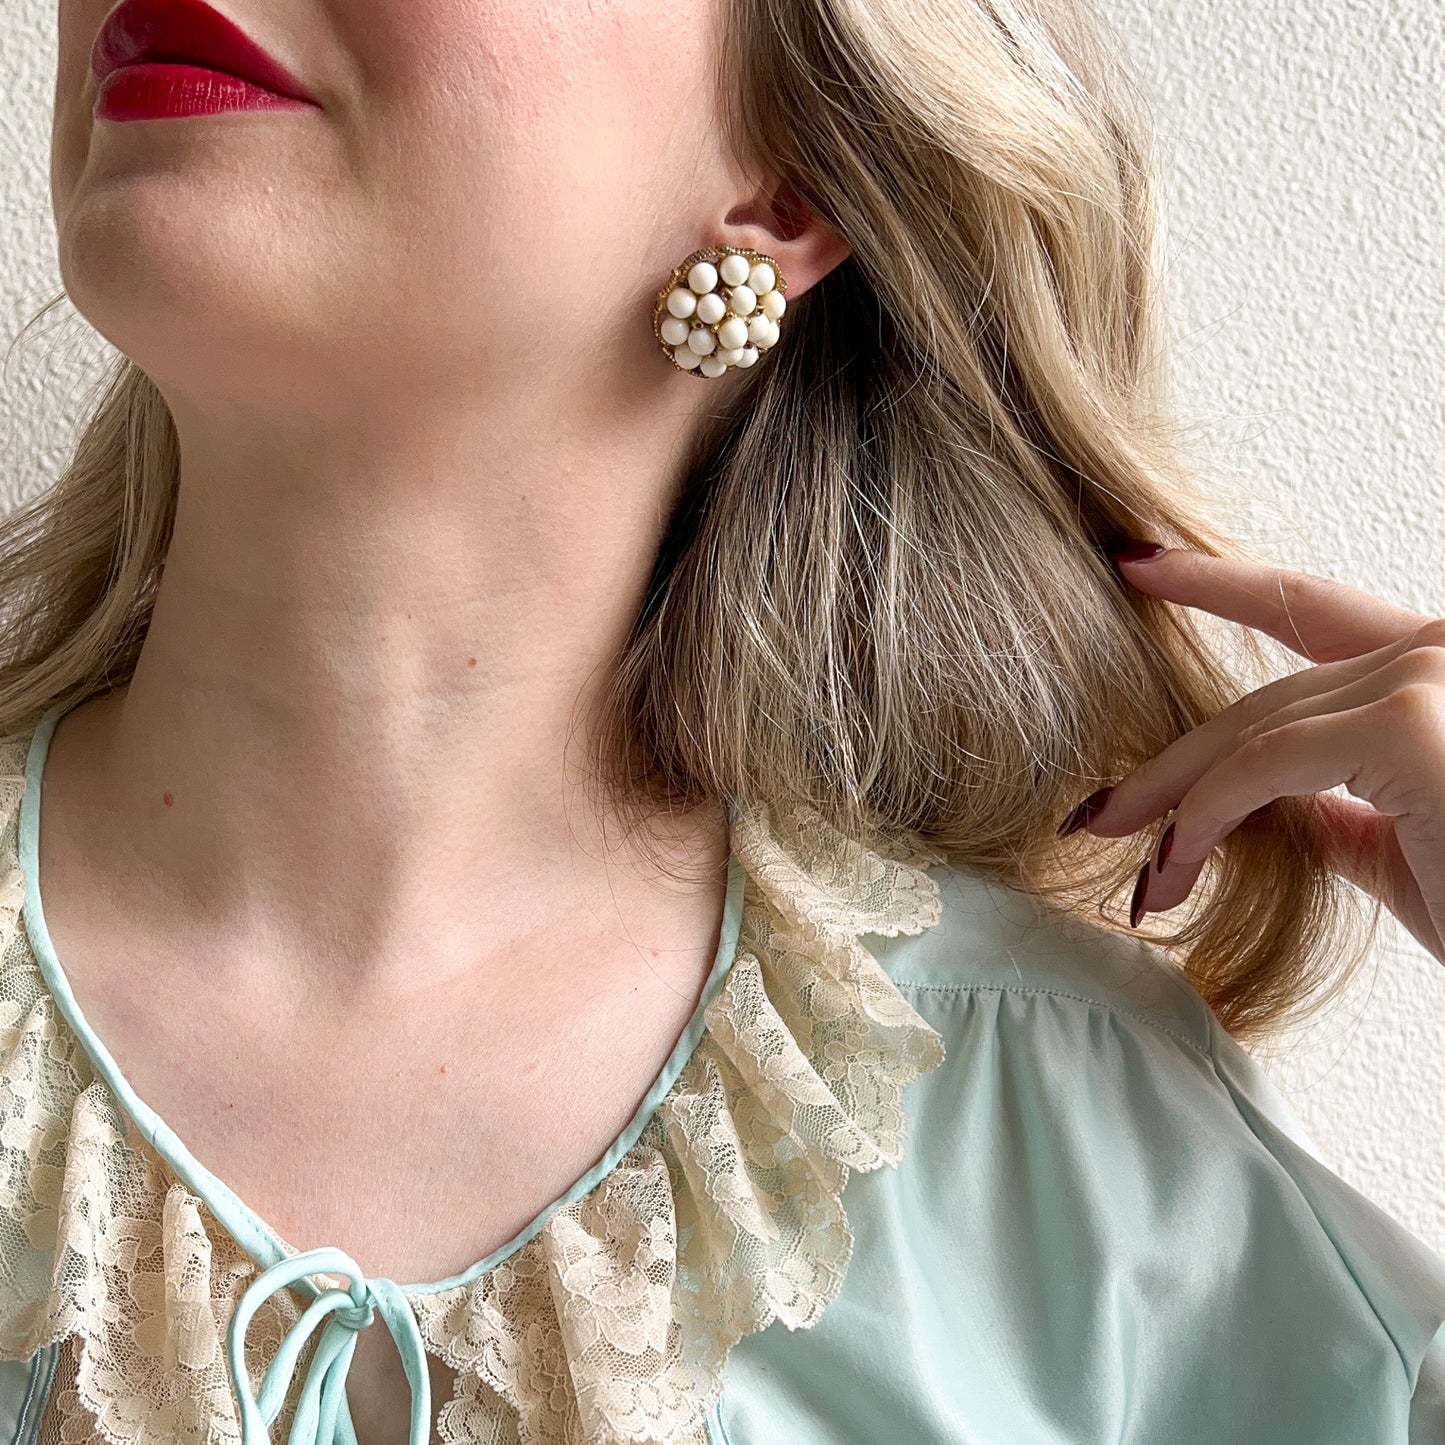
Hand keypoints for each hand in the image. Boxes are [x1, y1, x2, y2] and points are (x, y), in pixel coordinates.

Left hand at [1065, 544, 1444, 962]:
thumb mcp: (1410, 849)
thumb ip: (1340, 814)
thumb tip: (1268, 812)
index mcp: (1443, 670)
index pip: (1311, 608)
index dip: (1219, 584)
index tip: (1141, 566)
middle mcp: (1442, 650)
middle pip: (1267, 692)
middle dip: (1174, 758)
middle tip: (1100, 808)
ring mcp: (1432, 677)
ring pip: (1253, 726)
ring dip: (1173, 796)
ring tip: (1116, 846)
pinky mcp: (1410, 724)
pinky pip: (1264, 766)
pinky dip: (1205, 814)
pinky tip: (1172, 861)